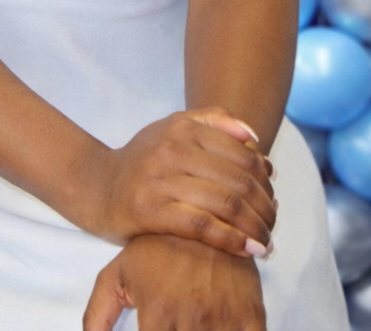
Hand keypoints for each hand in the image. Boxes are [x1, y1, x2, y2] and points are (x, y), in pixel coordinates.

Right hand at [80, 105, 275, 257]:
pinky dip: (230, 239)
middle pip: (238, 180)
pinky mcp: (150, 210)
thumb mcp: (172, 128)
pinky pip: (202, 225)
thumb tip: (253, 137)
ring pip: (224, 203)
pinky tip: (246, 250)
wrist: (97, 186)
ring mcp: (160, 179)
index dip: (265, 179)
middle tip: (272, 225)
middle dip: (264, 207)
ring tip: (265, 244)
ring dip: (253, 227)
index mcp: (183, 127)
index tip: (272, 197)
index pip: (242, 154)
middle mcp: (173, 148)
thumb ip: (212, 121)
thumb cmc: (143, 160)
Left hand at [82, 232, 267, 330]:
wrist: (198, 209)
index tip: (155, 328)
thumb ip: (98, 313)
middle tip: (176, 325)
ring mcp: (224, 318)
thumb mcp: (118, 276)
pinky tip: (227, 328)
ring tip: (198, 325)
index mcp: (159, 315)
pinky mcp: (252, 313)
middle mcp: (192, 320)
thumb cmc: (153, 249)